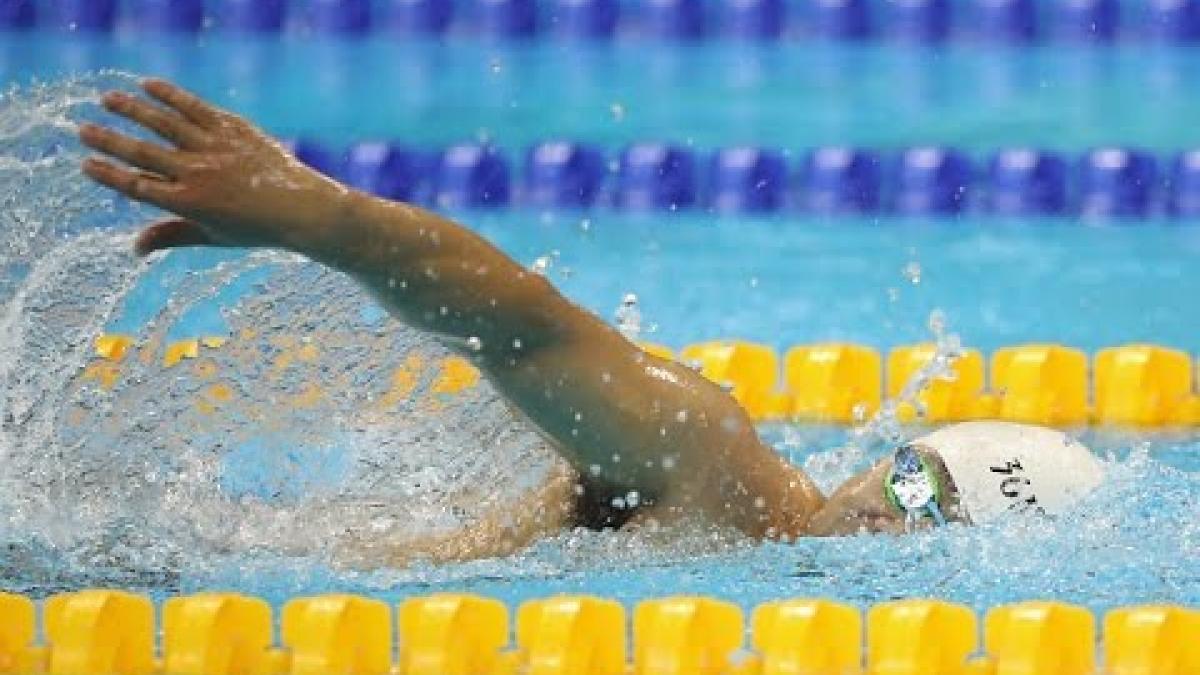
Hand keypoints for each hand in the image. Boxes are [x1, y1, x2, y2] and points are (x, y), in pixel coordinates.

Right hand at [79, 78, 350, 256]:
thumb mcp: (212, 236)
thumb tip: (134, 247)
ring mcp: (215, 148)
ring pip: (164, 124)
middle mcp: (197, 173)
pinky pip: (195, 107)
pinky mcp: (232, 128)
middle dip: (109, 141)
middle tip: (82, 130)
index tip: (85, 165)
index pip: (137, 187)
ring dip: (132, 110)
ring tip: (107, 100)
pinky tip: (149, 86)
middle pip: (142, 153)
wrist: (301, 208)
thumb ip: (172, 236)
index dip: (109, 175)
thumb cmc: (256, 227)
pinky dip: (170, 95)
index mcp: (188, 203)